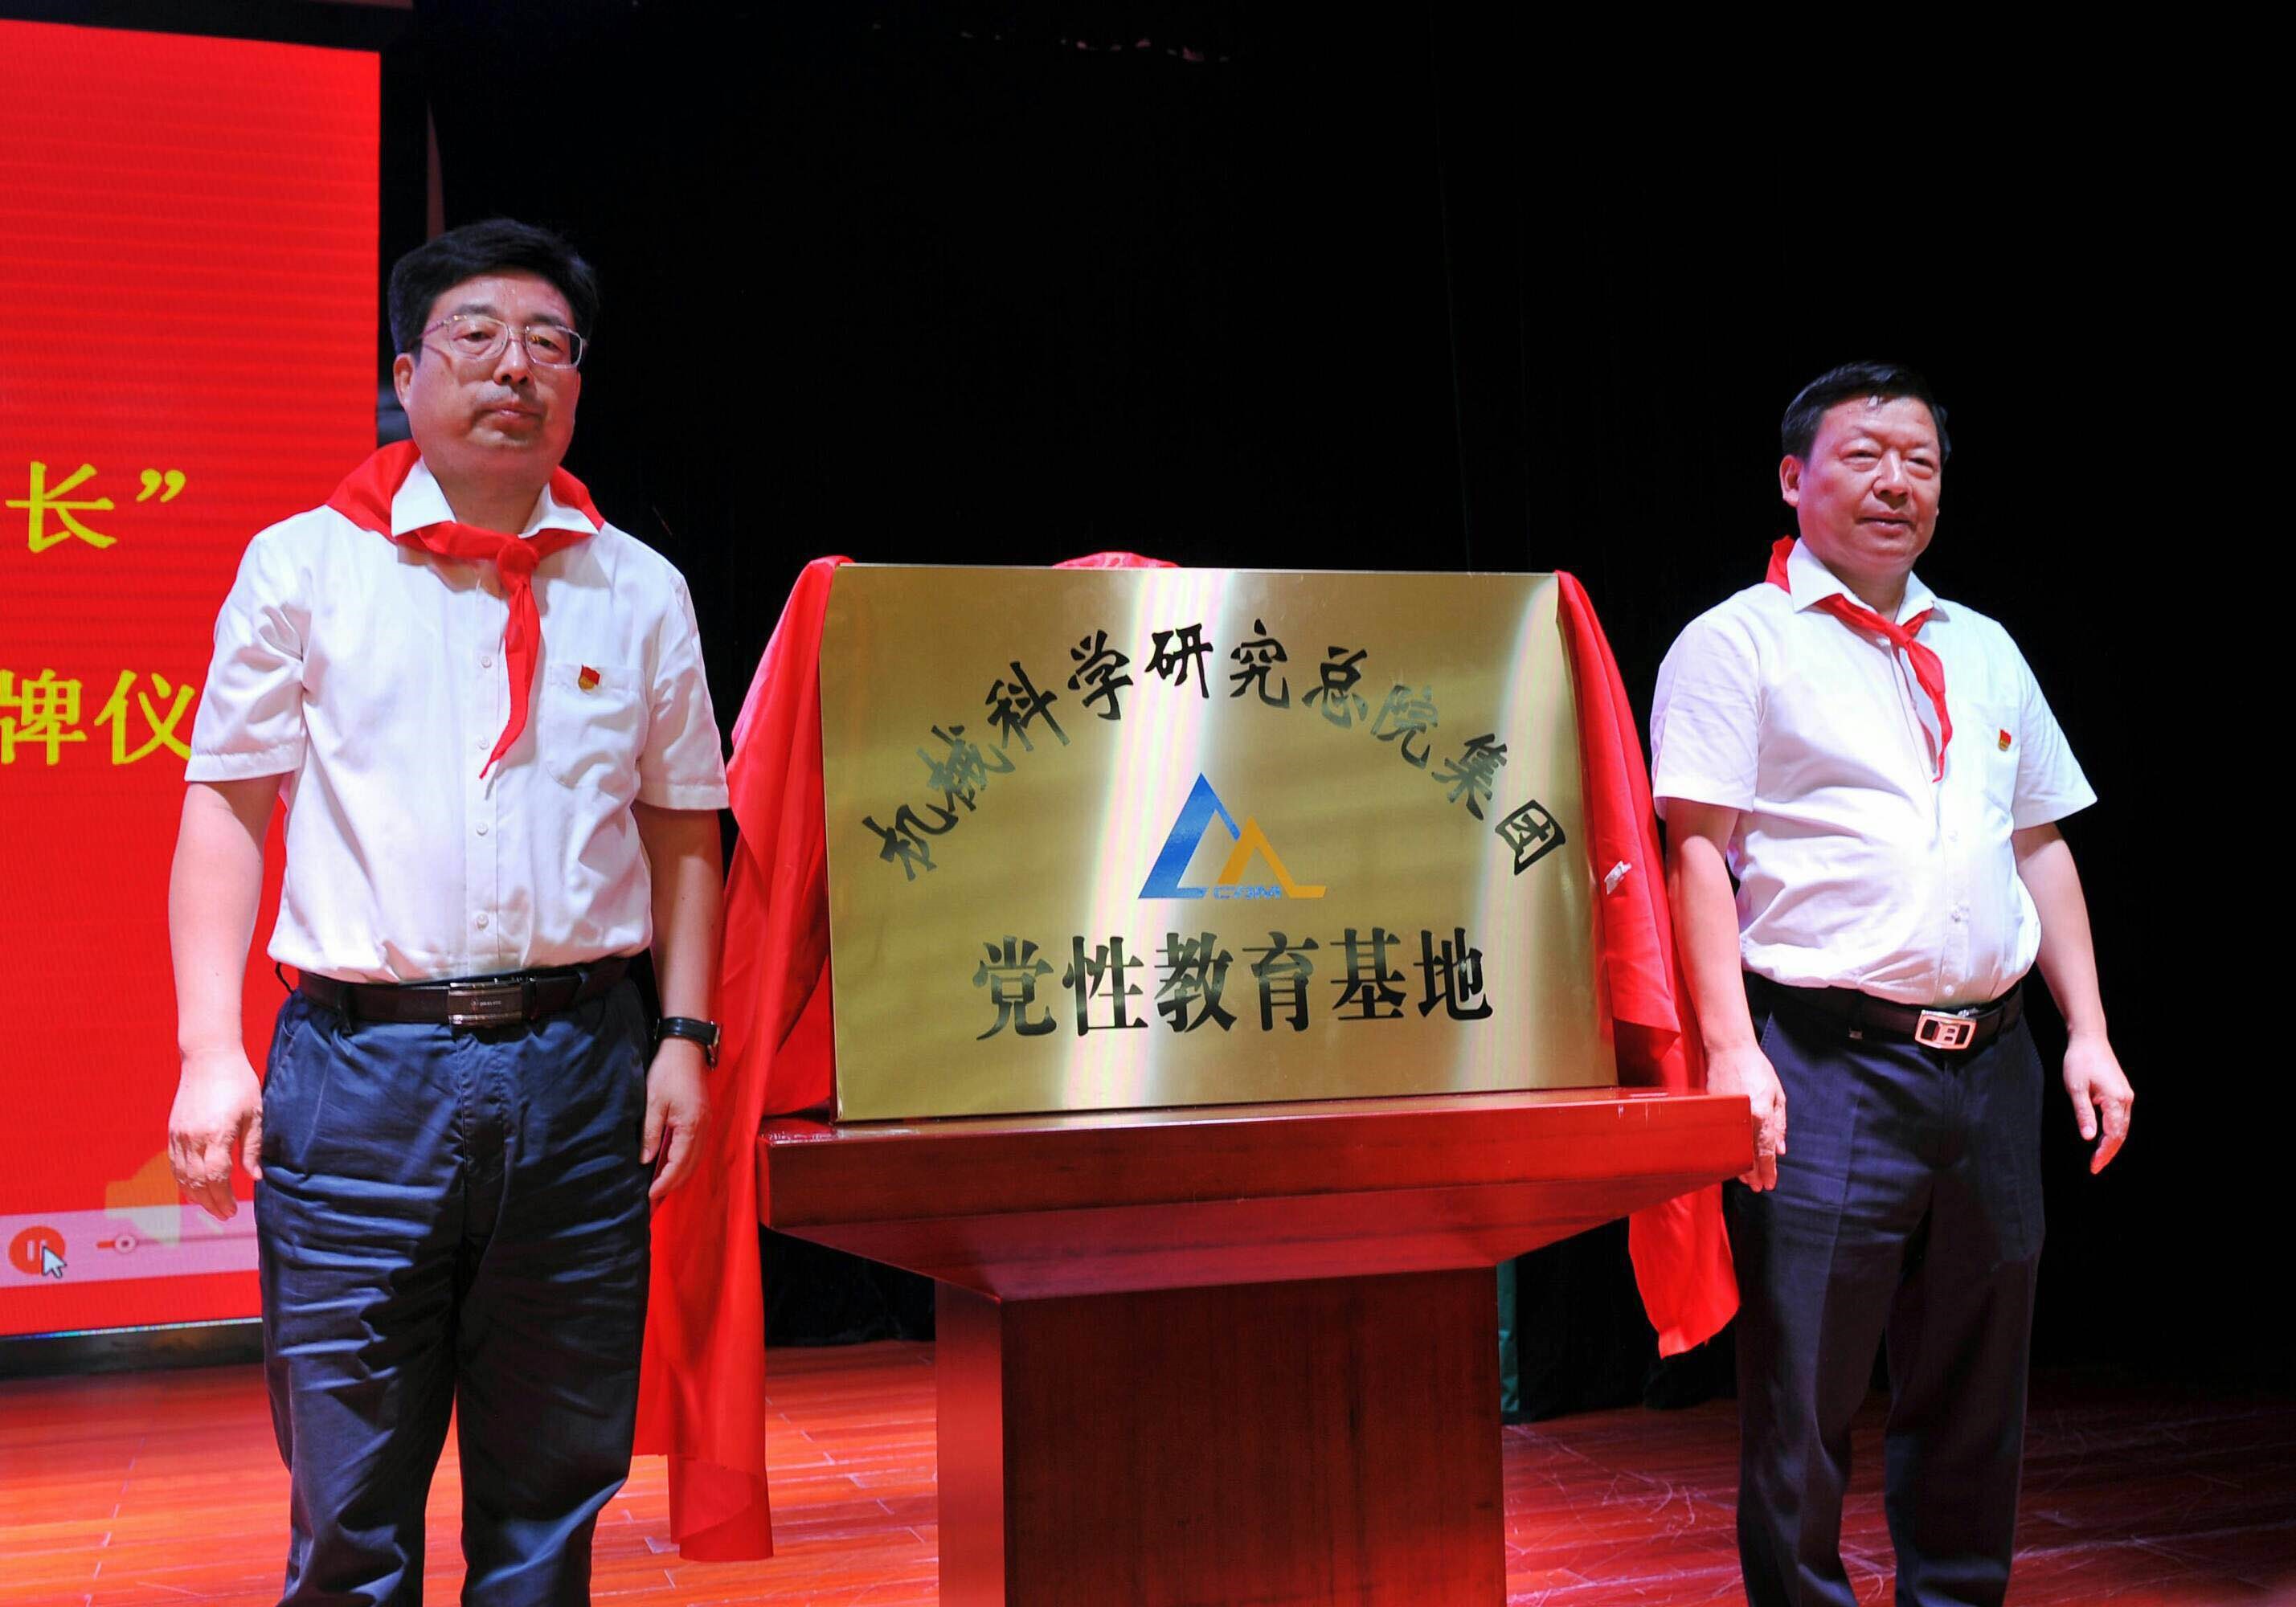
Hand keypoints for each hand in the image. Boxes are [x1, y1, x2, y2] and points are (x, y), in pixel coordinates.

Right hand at [168, 1048, 262, 1220]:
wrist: (209, 1059)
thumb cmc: (238, 1084)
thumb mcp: (254, 1114)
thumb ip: (252, 1148)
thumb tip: (255, 1178)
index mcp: (216, 1134)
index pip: (216, 1177)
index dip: (223, 1198)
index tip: (233, 1210)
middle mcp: (193, 1137)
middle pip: (197, 1182)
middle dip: (210, 1203)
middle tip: (225, 1215)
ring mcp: (179, 1135)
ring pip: (182, 1176)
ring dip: (195, 1196)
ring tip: (211, 1207)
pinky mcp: (172, 1131)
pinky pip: (174, 1165)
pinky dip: (182, 1182)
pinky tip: (193, 1190)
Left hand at [642, 1040, 709, 1201]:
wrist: (685, 1048)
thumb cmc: (667, 1072)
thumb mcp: (652, 1103)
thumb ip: (651, 1134)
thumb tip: (646, 1160)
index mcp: (690, 1126)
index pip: (678, 1164)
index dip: (664, 1182)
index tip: (650, 1195)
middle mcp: (703, 1128)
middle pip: (690, 1166)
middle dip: (673, 1184)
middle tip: (654, 1198)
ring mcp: (706, 1122)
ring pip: (696, 1159)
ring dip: (680, 1174)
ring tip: (662, 1185)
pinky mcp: (704, 1117)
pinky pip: (697, 1148)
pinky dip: (685, 1161)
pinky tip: (672, 1163)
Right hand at [1707, 1041, 1787, 1190]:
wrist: (1729, 1050)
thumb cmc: (1757, 1068)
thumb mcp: (1777, 1095)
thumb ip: (1780, 1124)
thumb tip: (1781, 1149)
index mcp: (1762, 1113)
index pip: (1766, 1151)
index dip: (1769, 1170)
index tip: (1770, 1184)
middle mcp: (1745, 1118)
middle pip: (1749, 1155)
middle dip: (1754, 1173)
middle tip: (1758, 1187)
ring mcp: (1727, 1116)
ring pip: (1734, 1149)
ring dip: (1740, 1166)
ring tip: (1746, 1178)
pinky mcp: (1715, 1111)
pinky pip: (1724, 1138)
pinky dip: (1729, 1150)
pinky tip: (1732, 1157)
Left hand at [2062, 1032, 2131, 1173]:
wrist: (2089, 1039)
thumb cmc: (2079, 1061)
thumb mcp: (2075, 1088)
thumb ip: (2083, 1113)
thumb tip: (2088, 1138)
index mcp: (2116, 1100)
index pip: (2113, 1135)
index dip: (2104, 1153)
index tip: (2094, 1167)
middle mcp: (2126, 1099)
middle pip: (2121, 1134)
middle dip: (2109, 1153)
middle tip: (2096, 1168)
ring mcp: (2126, 1096)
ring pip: (2123, 1127)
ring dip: (2112, 1144)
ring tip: (2099, 1158)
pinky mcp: (2122, 1093)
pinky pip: (2121, 1118)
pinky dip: (2114, 1132)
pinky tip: (2104, 1139)